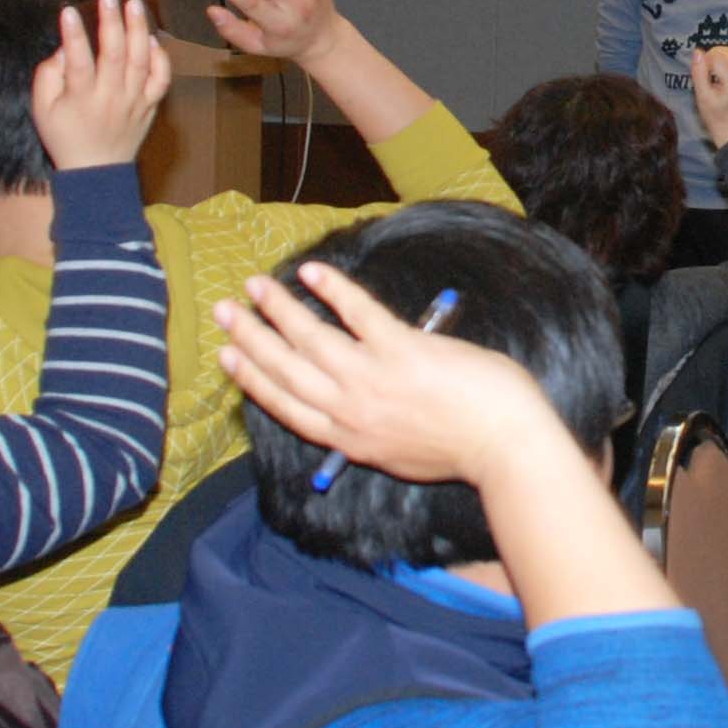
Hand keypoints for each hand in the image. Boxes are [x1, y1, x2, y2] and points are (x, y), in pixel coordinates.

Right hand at [29, 0, 167, 170]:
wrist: (96, 172)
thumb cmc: (64, 137)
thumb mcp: (42, 110)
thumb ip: (47, 76)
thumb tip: (63, 49)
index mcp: (81, 98)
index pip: (77, 61)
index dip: (73, 35)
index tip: (68, 10)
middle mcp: (110, 98)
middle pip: (114, 56)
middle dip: (111, 23)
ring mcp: (133, 101)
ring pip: (141, 61)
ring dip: (138, 30)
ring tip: (135, 4)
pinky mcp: (149, 105)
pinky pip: (161, 80)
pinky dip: (160, 58)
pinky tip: (153, 38)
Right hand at [220, 258, 573, 492]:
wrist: (504, 447)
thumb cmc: (463, 449)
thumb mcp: (400, 456)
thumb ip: (371, 435)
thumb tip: (352, 414)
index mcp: (348, 440)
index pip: (285, 405)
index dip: (252, 378)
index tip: (227, 356)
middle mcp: (351, 411)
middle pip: (286, 370)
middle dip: (249, 338)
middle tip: (224, 310)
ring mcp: (373, 380)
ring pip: (310, 339)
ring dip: (278, 309)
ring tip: (255, 285)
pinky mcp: (402, 351)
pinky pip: (358, 312)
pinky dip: (333, 289)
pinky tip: (312, 271)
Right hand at [692, 46, 727, 145]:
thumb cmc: (714, 115)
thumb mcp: (702, 95)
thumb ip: (699, 72)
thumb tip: (697, 51)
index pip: (715, 56)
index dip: (703, 63)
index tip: (702, 78)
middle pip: (722, 51)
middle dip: (710, 60)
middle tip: (706, 78)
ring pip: (727, 51)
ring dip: (715, 60)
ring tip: (712, 77)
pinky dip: (721, 62)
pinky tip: (718, 76)